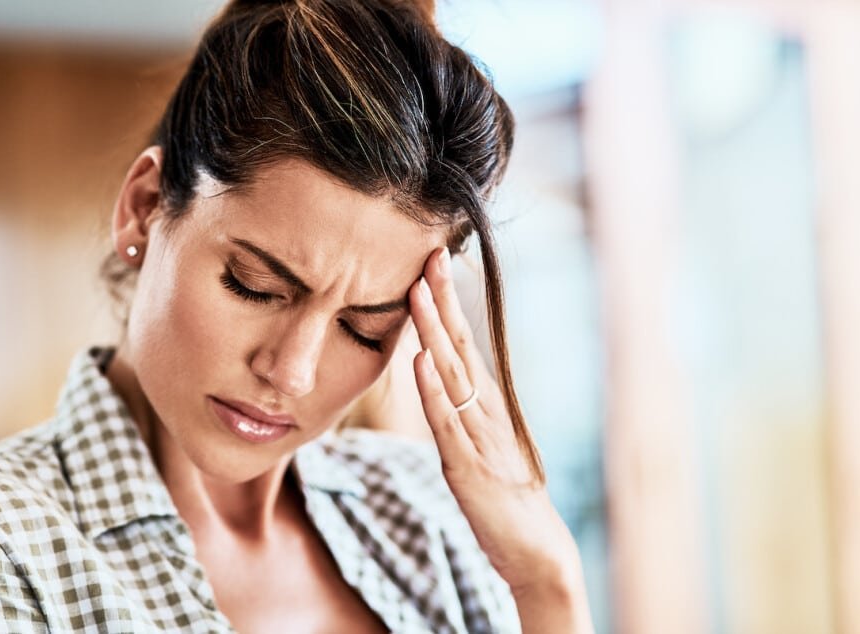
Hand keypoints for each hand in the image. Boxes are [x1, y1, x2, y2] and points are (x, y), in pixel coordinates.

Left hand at [409, 247, 591, 629]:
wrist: (538, 552)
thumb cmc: (508, 499)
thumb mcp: (482, 446)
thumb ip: (462, 412)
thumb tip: (437, 375)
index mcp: (487, 405)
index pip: (464, 344)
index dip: (446, 304)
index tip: (432, 264)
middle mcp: (486, 412)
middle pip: (461, 346)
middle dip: (441, 300)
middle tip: (428, 255)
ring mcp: (479, 437)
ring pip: (452, 374)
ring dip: (434, 332)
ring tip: (417, 292)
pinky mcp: (469, 468)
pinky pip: (447, 423)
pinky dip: (433, 391)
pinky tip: (421, 361)